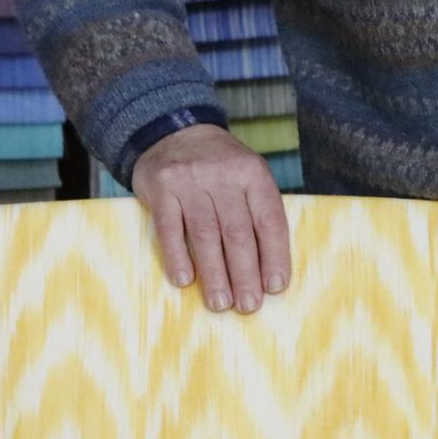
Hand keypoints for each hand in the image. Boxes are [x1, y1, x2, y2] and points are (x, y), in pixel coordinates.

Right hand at [131, 123, 290, 313]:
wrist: (174, 132)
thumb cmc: (219, 166)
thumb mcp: (247, 175)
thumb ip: (256, 210)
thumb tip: (267, 267)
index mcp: (254, 174)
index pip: (269, 219)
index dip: (275, 255)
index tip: (277, 286)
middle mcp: (224, 176)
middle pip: (238, 232)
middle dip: (245, 273)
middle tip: (249, 306)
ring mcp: (191, 181)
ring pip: (205, 234)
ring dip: (214, 274)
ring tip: (220, 303)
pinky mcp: (161, 189)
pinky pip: (169, 229)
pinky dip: (177, 257)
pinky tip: (184, 281)